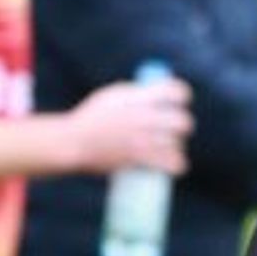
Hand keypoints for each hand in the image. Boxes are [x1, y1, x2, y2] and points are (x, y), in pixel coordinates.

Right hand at [64, 75, 192, 175]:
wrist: (74, 142)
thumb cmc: (90, 118)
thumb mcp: (112, 96)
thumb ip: (135, 94)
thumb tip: (155, 91)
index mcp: (138, 97)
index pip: (175, 92)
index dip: (181, 95)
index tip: (178, 102)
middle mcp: (143, 116)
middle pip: (182, 120)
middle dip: (181, 124)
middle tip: (175, 129)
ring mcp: (143, 138)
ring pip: (177, 143)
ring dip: (175, 145)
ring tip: (169, 148)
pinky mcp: (140, 158)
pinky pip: (173, 163)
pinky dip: (176, 164)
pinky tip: (176, 164)